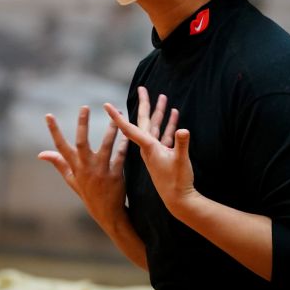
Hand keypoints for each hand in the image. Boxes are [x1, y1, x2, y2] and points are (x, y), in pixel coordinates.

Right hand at [38, 106, 127, 230]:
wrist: (108, 214)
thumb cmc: (89, 194)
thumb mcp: (72, 180)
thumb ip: (59, 164)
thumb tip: (41, 153)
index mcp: (75, 168)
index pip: (60, 147)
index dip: (54, 131)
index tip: (48, 115)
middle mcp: (86, 169)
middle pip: (82, 143)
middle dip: (82, 124)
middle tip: (84, 107)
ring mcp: (101, 172)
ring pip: (106, 146)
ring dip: (111, 130)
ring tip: (117, 114)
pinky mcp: (116, 176)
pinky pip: (120, 156)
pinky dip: (124, 145)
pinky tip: (129, 133)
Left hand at [104, 88, 196, 214]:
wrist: (179, 201)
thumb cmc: (178, 182)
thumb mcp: (181, 162)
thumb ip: (182, 145)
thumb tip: (184, 130)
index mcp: (148, 148)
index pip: (130, 129)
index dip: (117, 117)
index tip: (106, 105)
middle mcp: (149, 148)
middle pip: (144, 122)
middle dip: (144, 104)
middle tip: (142, 88)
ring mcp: (157, 151)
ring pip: (156, 127)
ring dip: (160, 112)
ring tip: (163, 97)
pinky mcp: (166, 155)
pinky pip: (166, 135)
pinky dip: (170, 124)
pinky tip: (174, 115)